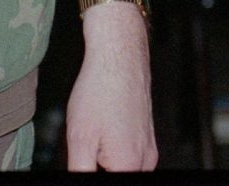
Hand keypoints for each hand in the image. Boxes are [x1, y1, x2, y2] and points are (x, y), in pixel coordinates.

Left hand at [65, 0, 156, 170]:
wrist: (119, 55)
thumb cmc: (100, 90)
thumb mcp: (79, 140)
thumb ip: (80, 172)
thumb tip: (78, 182)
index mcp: (128, 164)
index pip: (107, 183)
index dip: (91, 170)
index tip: (85, 156)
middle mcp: (146, 159)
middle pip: (118, 175)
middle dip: (98, 167)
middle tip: (85, 147)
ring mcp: (150, 146)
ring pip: (125, 168)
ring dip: (106, 162)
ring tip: (93, 136)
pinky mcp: (148, 136)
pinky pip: (132, 156)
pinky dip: (115, 152)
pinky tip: (102, 131)